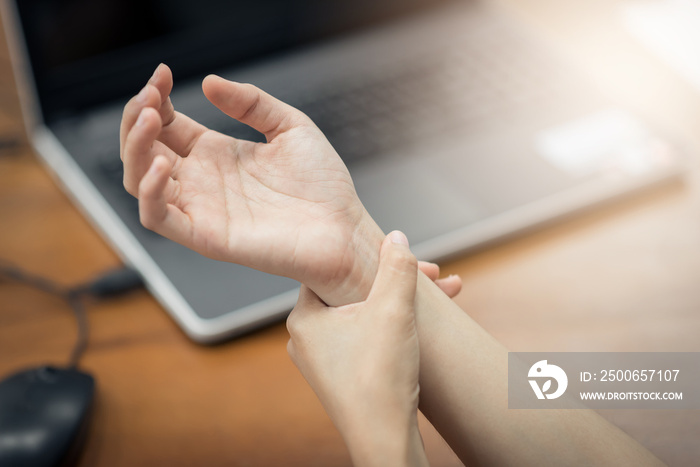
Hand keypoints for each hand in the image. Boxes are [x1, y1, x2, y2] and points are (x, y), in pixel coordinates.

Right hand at [120, 64, 382, 304]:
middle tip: (151, 95)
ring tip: (150, 118)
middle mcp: (202, 180)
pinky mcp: (205, 235)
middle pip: (143, 148)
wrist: (344, 229)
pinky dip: (147, 191)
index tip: (163, 73)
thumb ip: (252, 102)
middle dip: (137, 116)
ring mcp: (201, 207)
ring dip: (134, 147)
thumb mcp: (291, 126)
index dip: (156, 97)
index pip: (166, 123)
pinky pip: (157, 218)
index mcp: (217, 153)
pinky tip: (158, 164)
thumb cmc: (323, 186)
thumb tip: (209, 81)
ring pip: (138, 180)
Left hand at [286, 231, 427, 466]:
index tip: (407, 258)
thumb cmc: (379, 378)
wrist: (385, 441)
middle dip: (400, 282)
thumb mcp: (393, 310)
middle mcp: (306, 339)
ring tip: (442, 296)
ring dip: (403, 304)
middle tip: (436, 276)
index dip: (373, 258)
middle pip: (356, 291)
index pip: (333, 270)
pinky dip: (394, 328)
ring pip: (366, 315)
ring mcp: (324, 361)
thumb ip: (397, 268)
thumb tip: (396, 238)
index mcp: (303, 318)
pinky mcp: (343, 377)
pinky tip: (422, 325)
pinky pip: (368, 339)